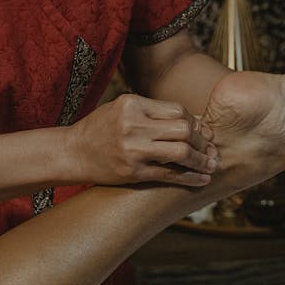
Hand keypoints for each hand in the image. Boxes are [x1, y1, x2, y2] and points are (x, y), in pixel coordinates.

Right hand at [66, 93, 217, 186]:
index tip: (204, 131)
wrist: (72, 152)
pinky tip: (201, 179)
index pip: (177, 110)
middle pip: (183, 129)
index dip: (195, 121)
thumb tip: (193, 119)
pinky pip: (169, 175)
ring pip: (180, 151)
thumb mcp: (122, 109)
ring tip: (212, 165)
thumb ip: (152, 111)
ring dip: (201, 159)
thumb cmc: (99, 128)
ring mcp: (133, 149)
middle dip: (202, 140)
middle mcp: (133, 125)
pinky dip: (190, 178)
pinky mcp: (133, 172)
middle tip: (212, 148)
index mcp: (132, 104)